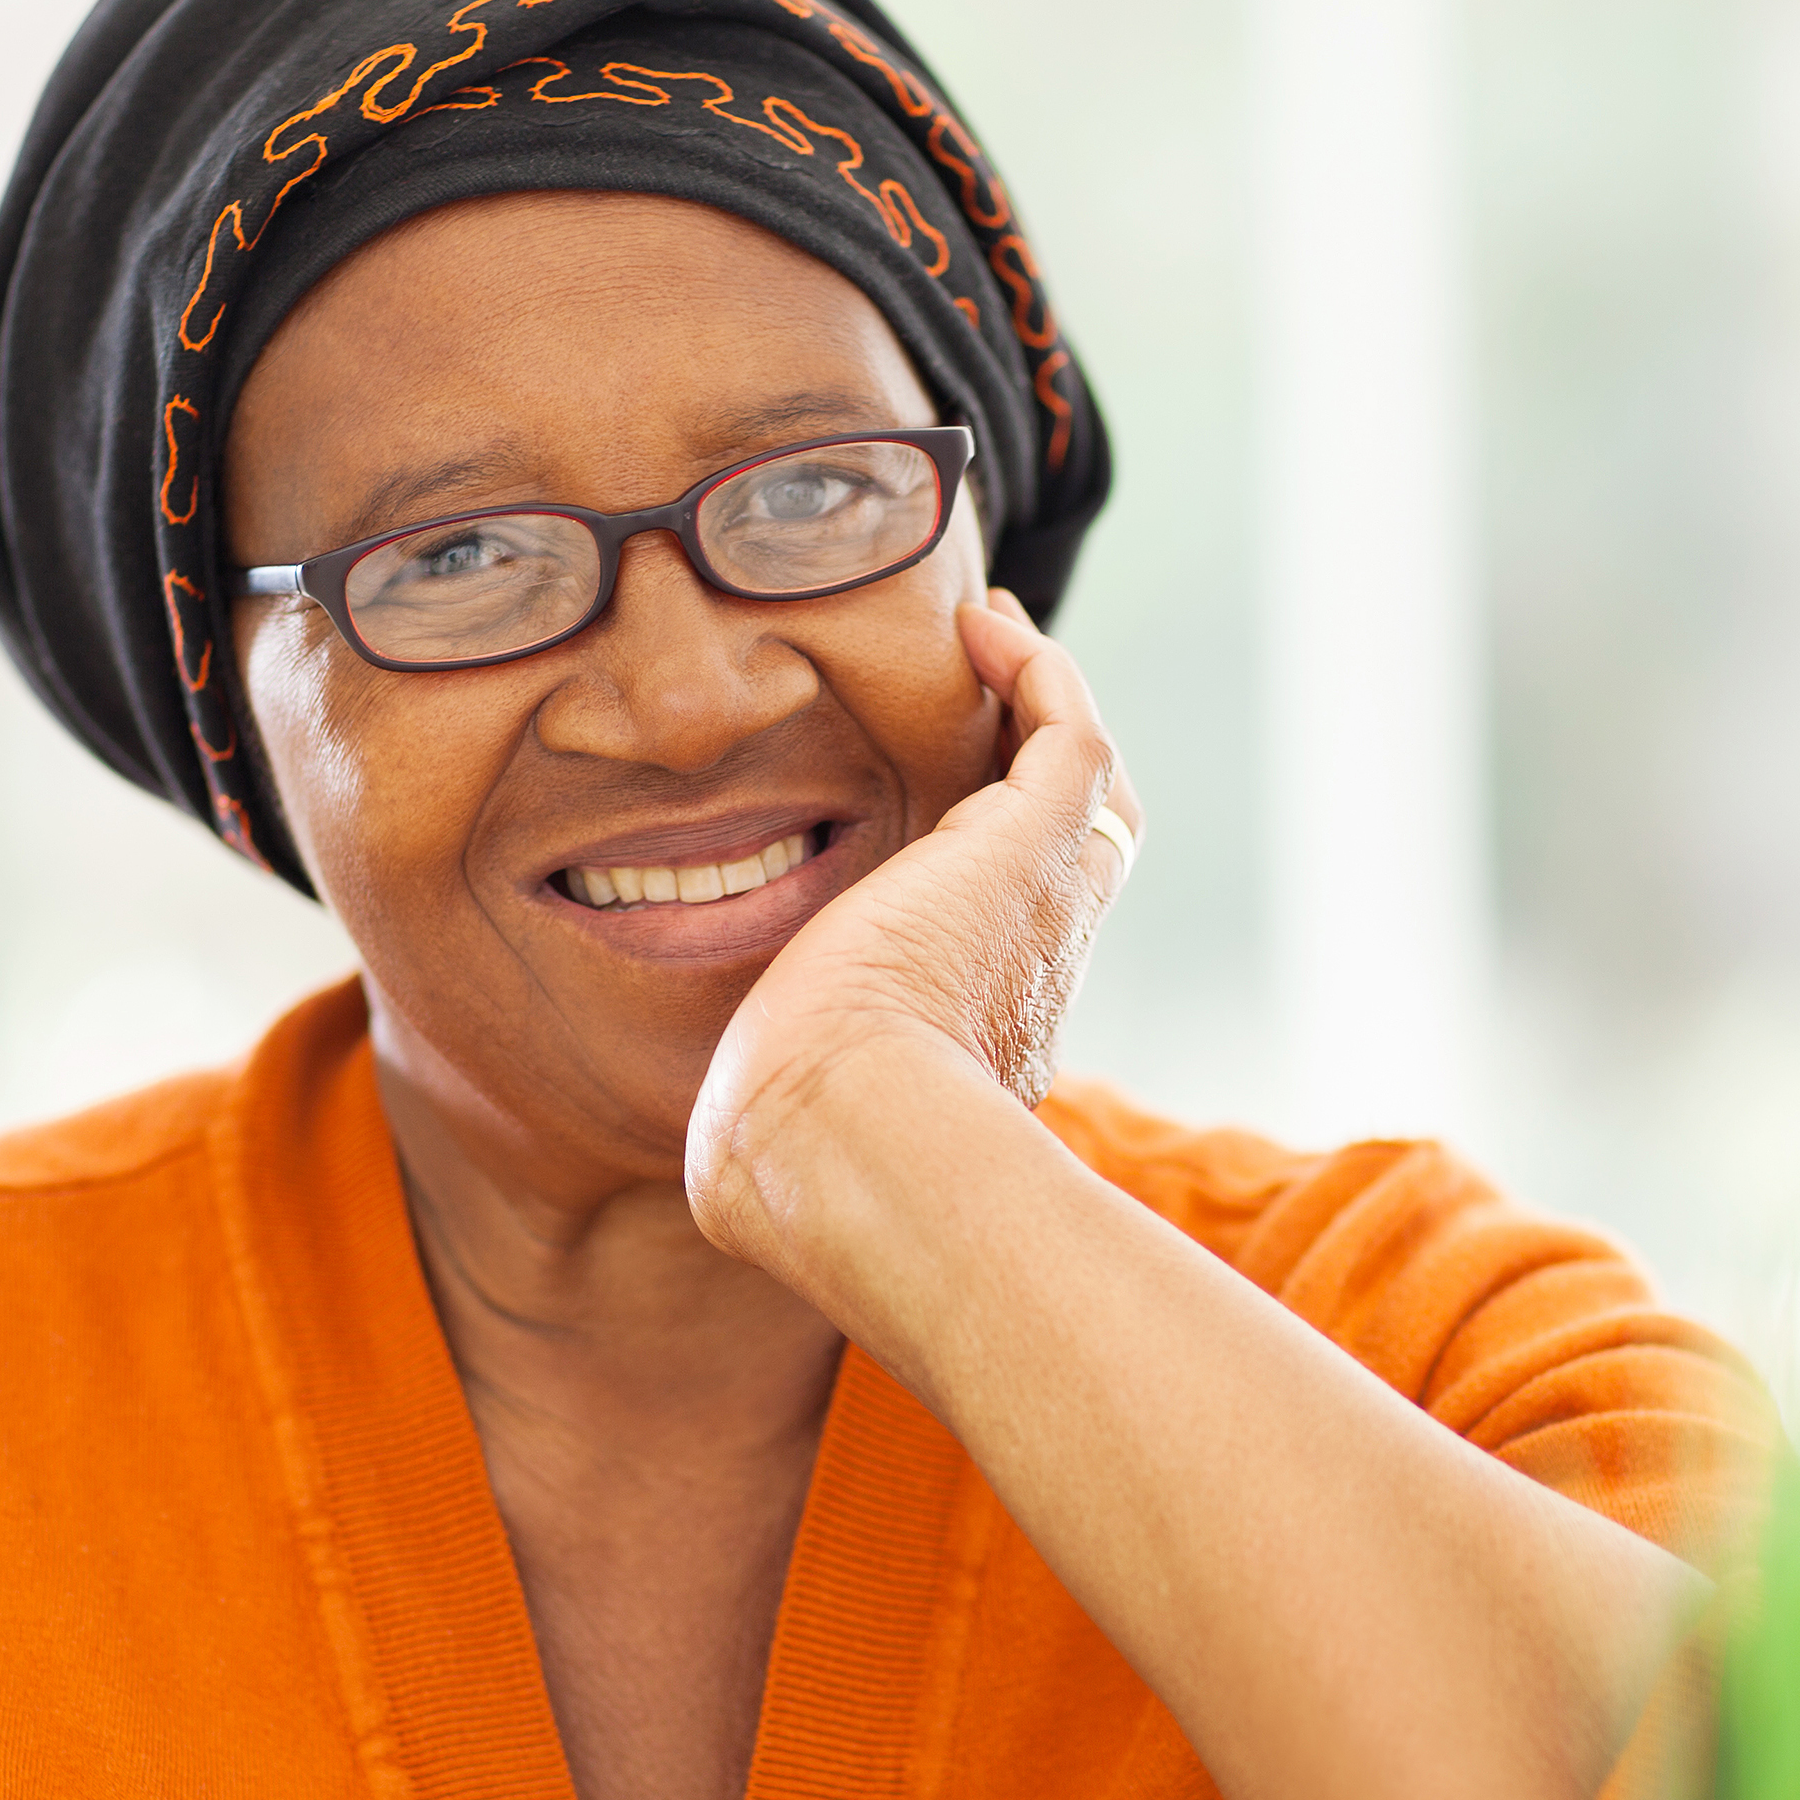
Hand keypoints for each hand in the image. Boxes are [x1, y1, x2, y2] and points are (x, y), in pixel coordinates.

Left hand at [686, 589, 1140, 1261]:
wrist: (846, 1138)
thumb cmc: (796, 1149)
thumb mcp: (784, 1131)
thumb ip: (762, 1129)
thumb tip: (711, 1173)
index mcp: (988, 1032)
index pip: (1020, 937)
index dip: (1001, 874)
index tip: (953, 814)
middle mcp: (1041, 970)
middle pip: (1087, 852)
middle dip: (1051, 776)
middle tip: (1003, 703)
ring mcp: (1049, 905)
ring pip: (1088, 788)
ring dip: (1048, 705)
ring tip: (994, 637)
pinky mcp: (1032, 847)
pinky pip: (1069, 733)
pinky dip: (1038, 672)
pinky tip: (984, 627)